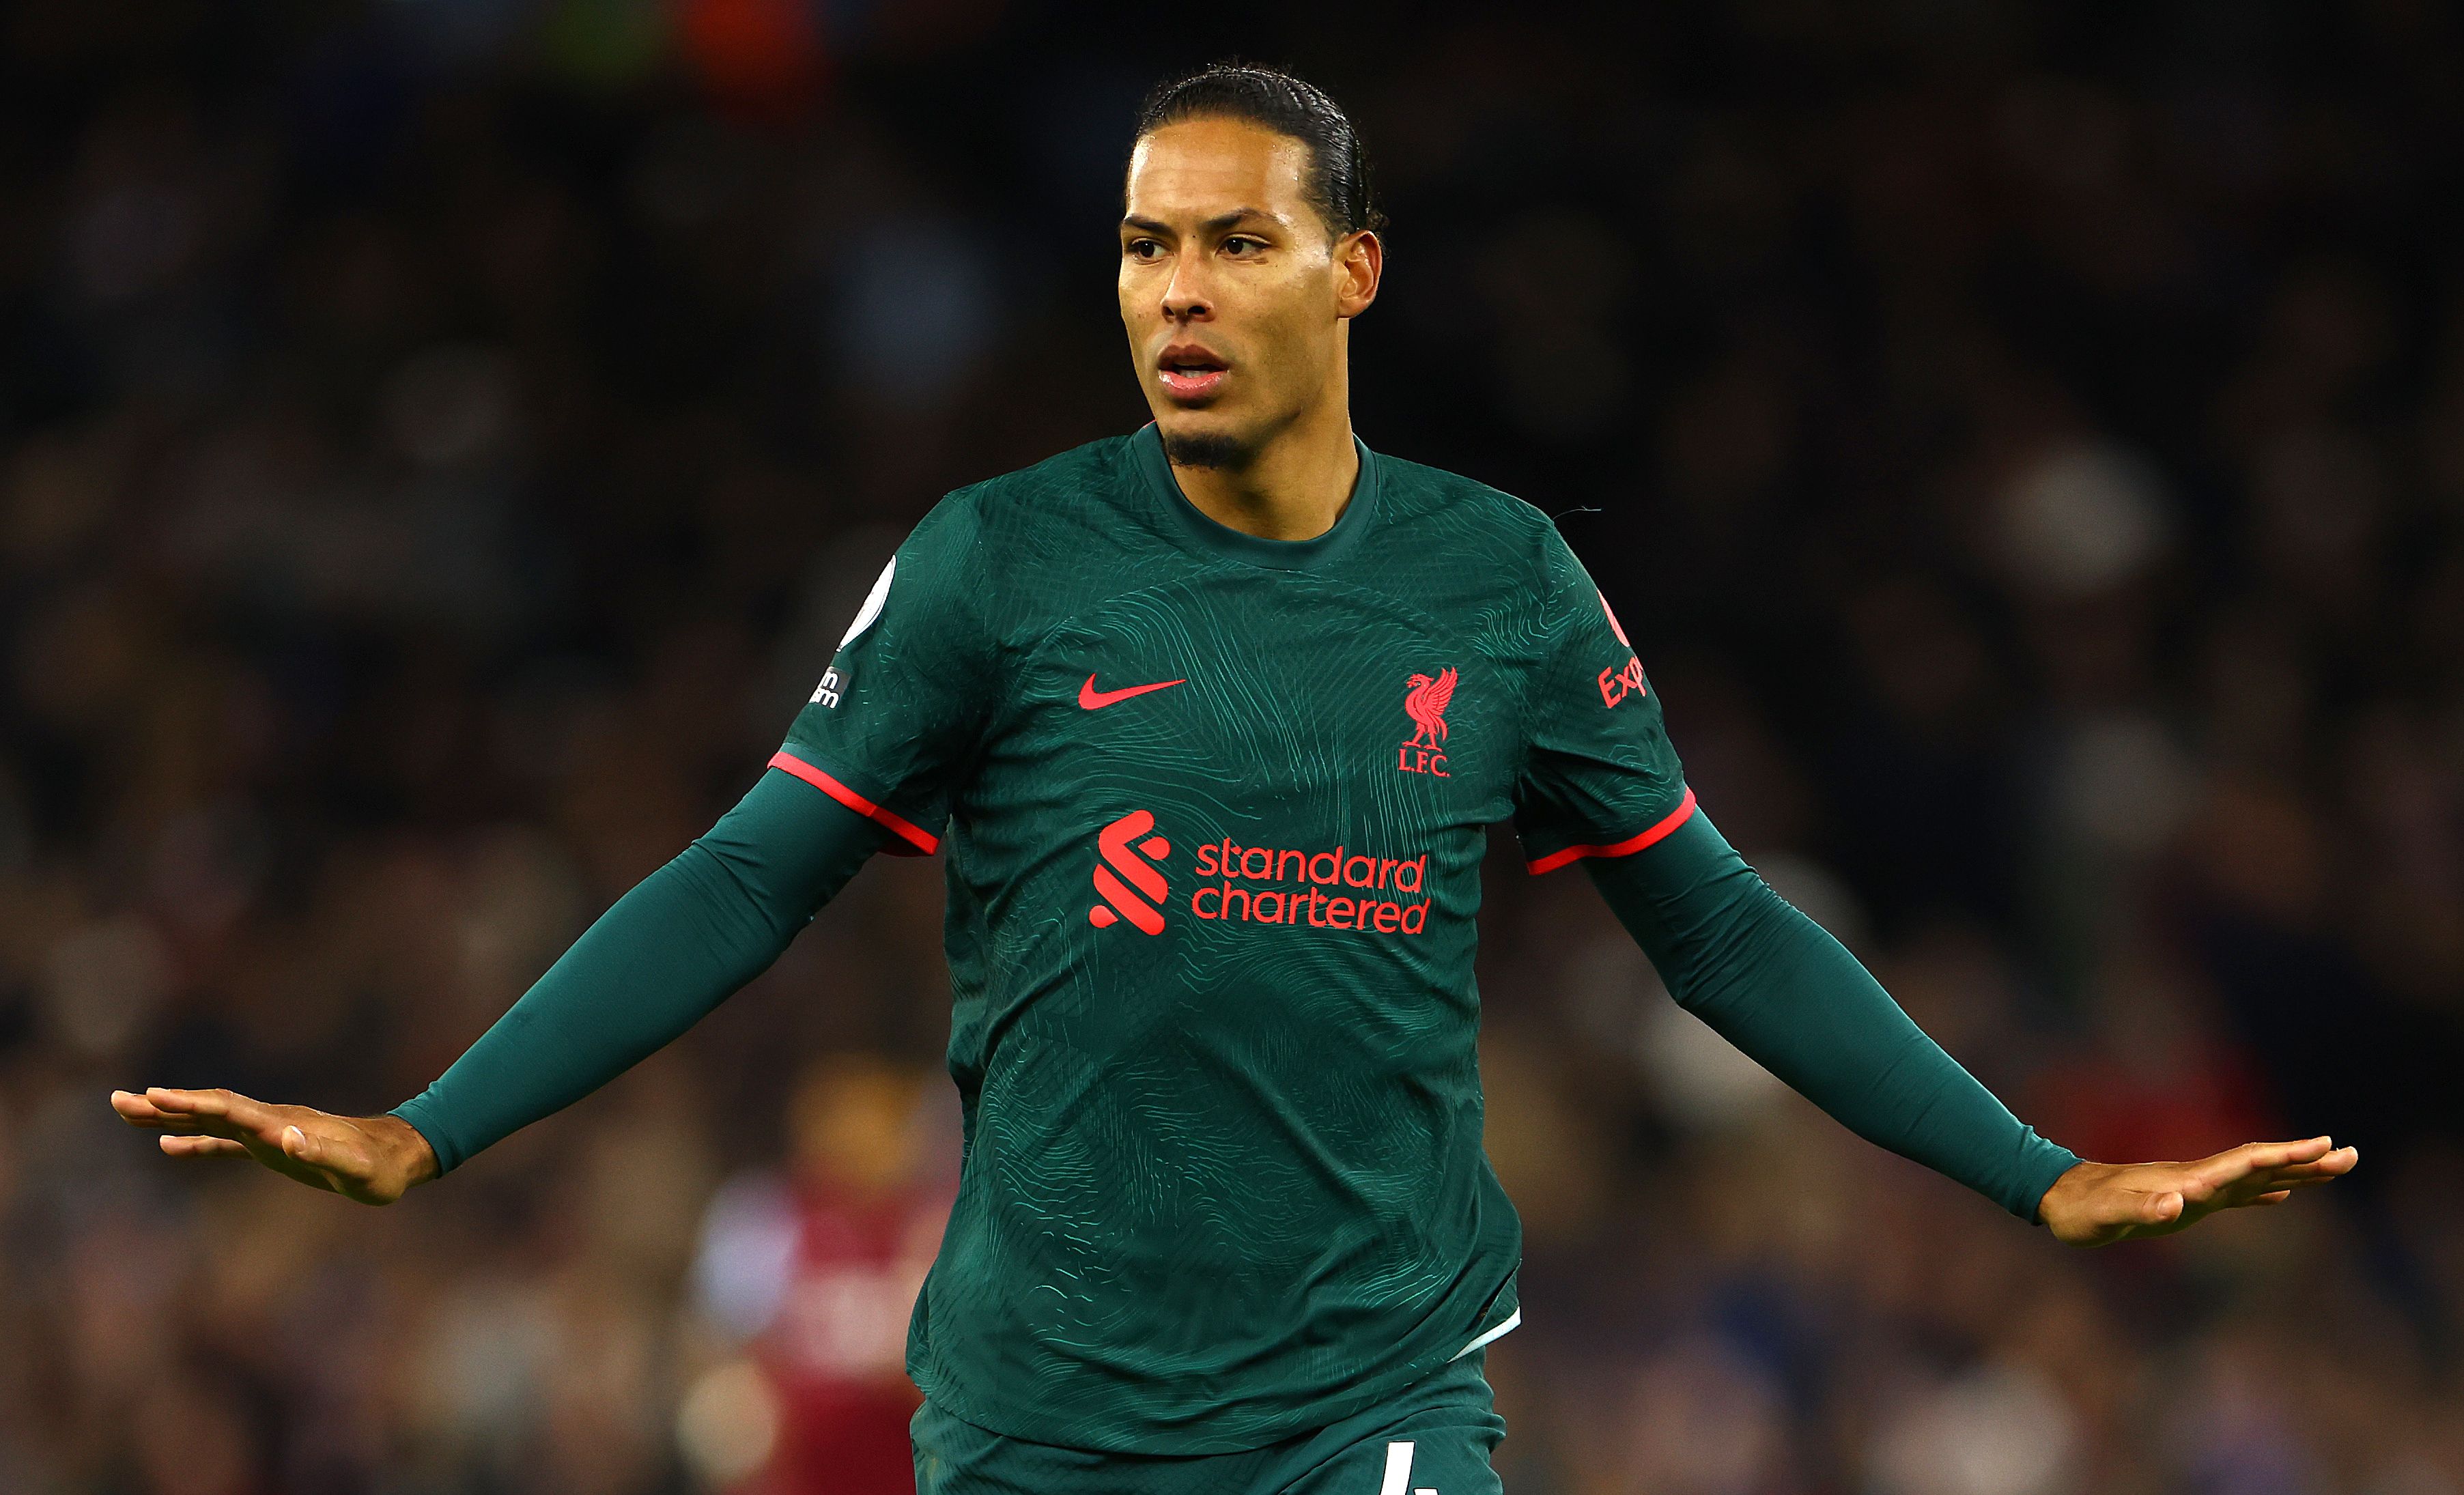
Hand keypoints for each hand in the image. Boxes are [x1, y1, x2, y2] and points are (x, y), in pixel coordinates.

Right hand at [109, 1087, 438, 1204]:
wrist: (398, 1157)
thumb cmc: (379, 1167)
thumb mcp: (356, 1168)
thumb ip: (323, 1154)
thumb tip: (286, 1139)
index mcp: (282, 1125)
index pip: (227, 1110)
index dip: (191, 1104)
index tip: (154, 1096)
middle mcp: (270, 1122)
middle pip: (208, 1109)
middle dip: (164, 1106)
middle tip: (118, 1100)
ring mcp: (268, 1133)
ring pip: (210, 1121)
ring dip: (170, 1117)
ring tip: (127, 1112)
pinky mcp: (272, 1148)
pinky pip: (224, 1143)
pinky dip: (195, 1143)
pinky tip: (167, 1146)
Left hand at [2036, 1136, 2357, 1246]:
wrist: (2059, 1198)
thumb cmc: (2083, 1209)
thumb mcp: (2108, 1215)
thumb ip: (2140, 1209)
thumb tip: (2176, 1205)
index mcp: (2187, 1180)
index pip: (2245, 1163)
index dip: (2283, 1156)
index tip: (2322, 1146)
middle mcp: (2196, 1179)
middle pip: (2260, 1164)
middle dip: (2304, 1160)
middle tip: (2351, 1154)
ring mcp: (2193, 1188)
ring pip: (2254, 1176)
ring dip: (2293, 1172)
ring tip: (2333, 1168)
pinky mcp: (2184, 1200)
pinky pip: (2235, 1194)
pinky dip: (2262, 1192)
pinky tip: (2280, 1195)